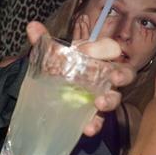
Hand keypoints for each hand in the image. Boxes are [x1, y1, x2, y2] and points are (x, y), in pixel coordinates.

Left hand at [26, 21, 135, 136]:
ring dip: (110, 101)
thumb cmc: (57, 69)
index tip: (86, 51)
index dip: (103, 49)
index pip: (109, 49)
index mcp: (97, 58)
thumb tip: (32, 26)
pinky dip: (95, 124)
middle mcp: (104, 76)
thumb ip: (42, 42)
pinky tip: (87, 128)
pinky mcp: (93, 114)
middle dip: (122, 75)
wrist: (48, 91)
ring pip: (114, 98)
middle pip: (123, 73)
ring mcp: (101, 95)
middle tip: (114, 78)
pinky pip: (99, 120)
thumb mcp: (49, 56)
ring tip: (99, 103)